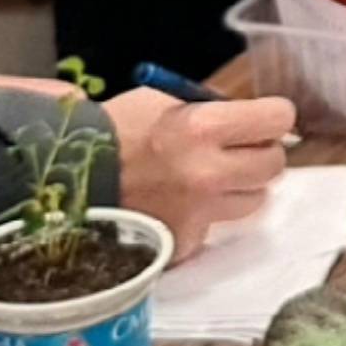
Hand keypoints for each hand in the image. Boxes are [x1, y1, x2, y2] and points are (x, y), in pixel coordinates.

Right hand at [103, 86, 294, 259]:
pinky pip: (217, 225)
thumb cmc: (113, 133)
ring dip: (240, 186)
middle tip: (240, 148)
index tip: (264, 118)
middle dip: (262, 152)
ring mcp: (199, 213)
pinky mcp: (186, 243)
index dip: (273, 116)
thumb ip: (211, 111)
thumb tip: (248, 121)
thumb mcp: (162, 102)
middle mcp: (208, 173)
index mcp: (202, 128)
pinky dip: (208, 213)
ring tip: (210, 177)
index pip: (278, 120)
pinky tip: (181, 202)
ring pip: (254, 199)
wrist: (67, 184)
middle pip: (274, 165)